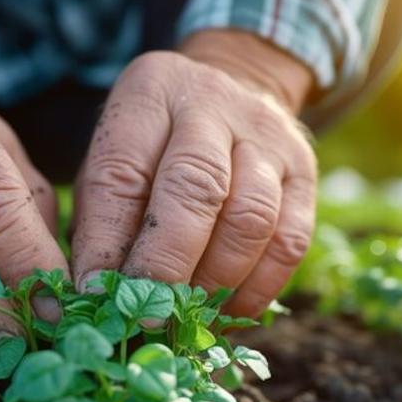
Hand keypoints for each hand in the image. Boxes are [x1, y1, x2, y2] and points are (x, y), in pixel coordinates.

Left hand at [71, 30, 316, 315]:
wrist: (235, 86)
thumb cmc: (153, 143)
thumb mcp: (112, 158)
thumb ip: (102, 219)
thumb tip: (98, 295)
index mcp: (150, 95)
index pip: (123, 173)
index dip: (107, 242)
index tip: (97, 291)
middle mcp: (213, 106)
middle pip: (196, 191)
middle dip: (167, 264)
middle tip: (148, 314)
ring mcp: (268, 137)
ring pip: (251, 220)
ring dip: (216, 282)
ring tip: (188, 316)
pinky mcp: (305, 172)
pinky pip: (289, 243)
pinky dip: (257, 289)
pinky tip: (228, 311)